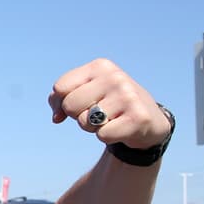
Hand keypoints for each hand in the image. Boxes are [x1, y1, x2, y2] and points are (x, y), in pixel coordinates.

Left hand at [49, 59, 172, 149]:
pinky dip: (107, 137)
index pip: (60, 88)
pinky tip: (120, 128)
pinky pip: (102, 135)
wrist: (148, 120)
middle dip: (78, 115)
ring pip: (84, 122)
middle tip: (98, 113)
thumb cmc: (108, 104)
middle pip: (69, 106)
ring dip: (93, 127)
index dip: (61, 103)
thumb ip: (60, 99)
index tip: (78, 104)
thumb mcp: (85, 92)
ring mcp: (128, 96)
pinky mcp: (138, 118)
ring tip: (110, 119)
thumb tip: (56, 118)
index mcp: (100, 66)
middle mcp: (115, 77)